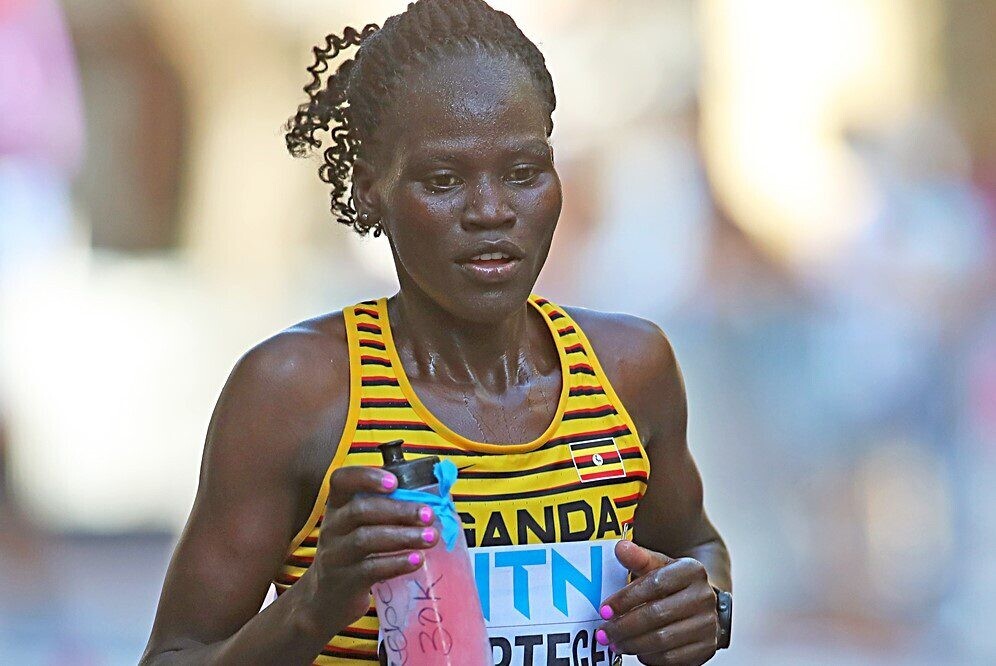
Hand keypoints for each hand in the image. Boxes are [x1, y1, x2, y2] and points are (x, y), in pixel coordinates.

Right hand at [300, 466, 436, 630]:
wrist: (327, 599)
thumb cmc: (354, 554)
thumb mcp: (361, 527)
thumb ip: (387, 511)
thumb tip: (432, 501)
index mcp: (338, 506)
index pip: (341, 481)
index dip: (366, 477)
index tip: (395, 482)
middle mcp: (332, 527)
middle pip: (359, 511)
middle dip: (398, 510)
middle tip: (428, 515)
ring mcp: (336, 555)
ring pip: (365, 540)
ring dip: (402, 536)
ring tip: (431, 537)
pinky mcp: (345, 581)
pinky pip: (370, 569)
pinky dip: (396, 563)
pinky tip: (417, 560)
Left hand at [596, 540, 717, 664]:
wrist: (701, 603)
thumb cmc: (673, 584)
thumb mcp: (658, 566)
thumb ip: (638, 558)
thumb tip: (621, 548)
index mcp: (692, 571)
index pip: (655, 584)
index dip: (626, 598)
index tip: (605, 609)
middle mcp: (703, 597)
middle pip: (656, 614)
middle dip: (624, 626)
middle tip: (604, 632)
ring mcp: (707, 624)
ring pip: (662, 639)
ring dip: (632, 643)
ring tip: (615, 643)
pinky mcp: (705, 648)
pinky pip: (672, 658)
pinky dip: (650, 657)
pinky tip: (637, 651)